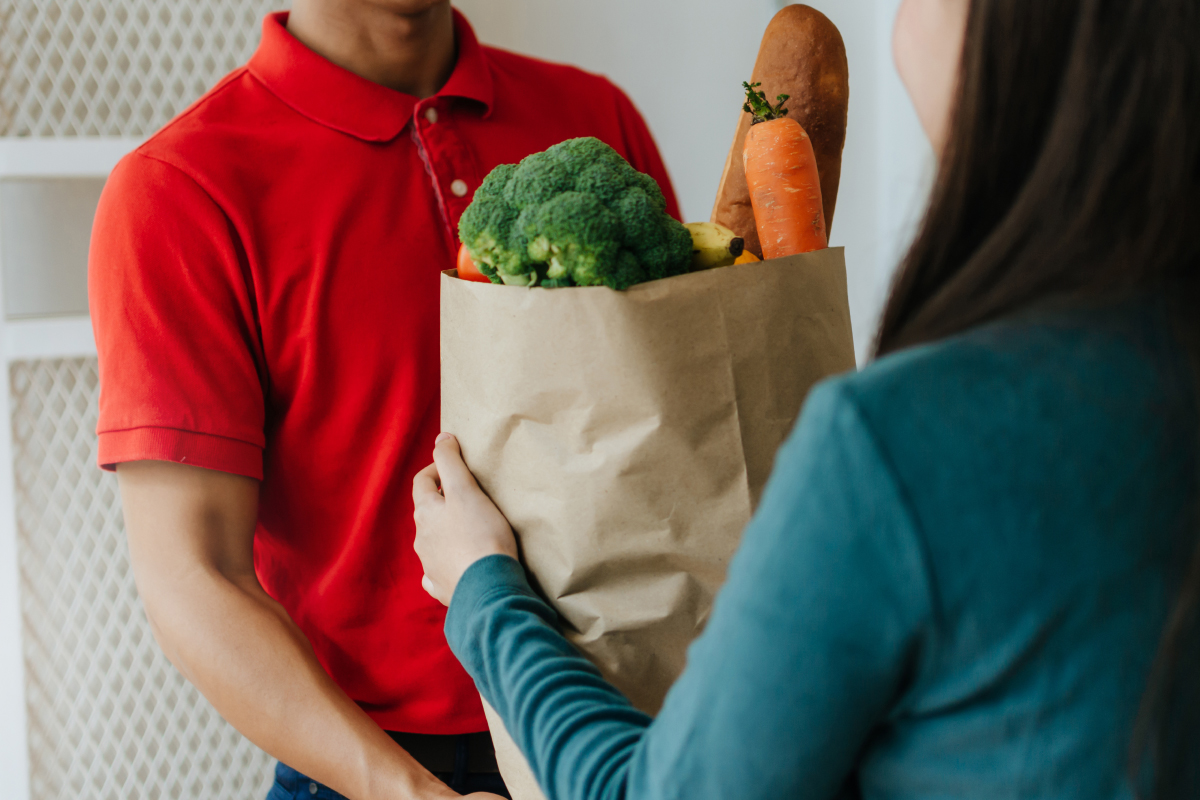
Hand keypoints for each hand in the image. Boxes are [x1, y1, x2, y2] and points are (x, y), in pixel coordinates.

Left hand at [413, 434, 518, 604]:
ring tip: (473, 530)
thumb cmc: (481, 535)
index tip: (457, 468)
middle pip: (428, 512)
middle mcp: (421, 539)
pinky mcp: (443, 587)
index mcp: (425, 513)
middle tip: (470, 497)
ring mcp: (430, 565)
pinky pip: (439, 572)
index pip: (423, 482)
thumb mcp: (466, 490)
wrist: (488, 588)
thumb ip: (451, 461)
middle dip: (444, 502)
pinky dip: (447, 564)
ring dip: (447, 532)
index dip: (438, 469)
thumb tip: (441, 438)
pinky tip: (461, 563)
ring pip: (433, 542)